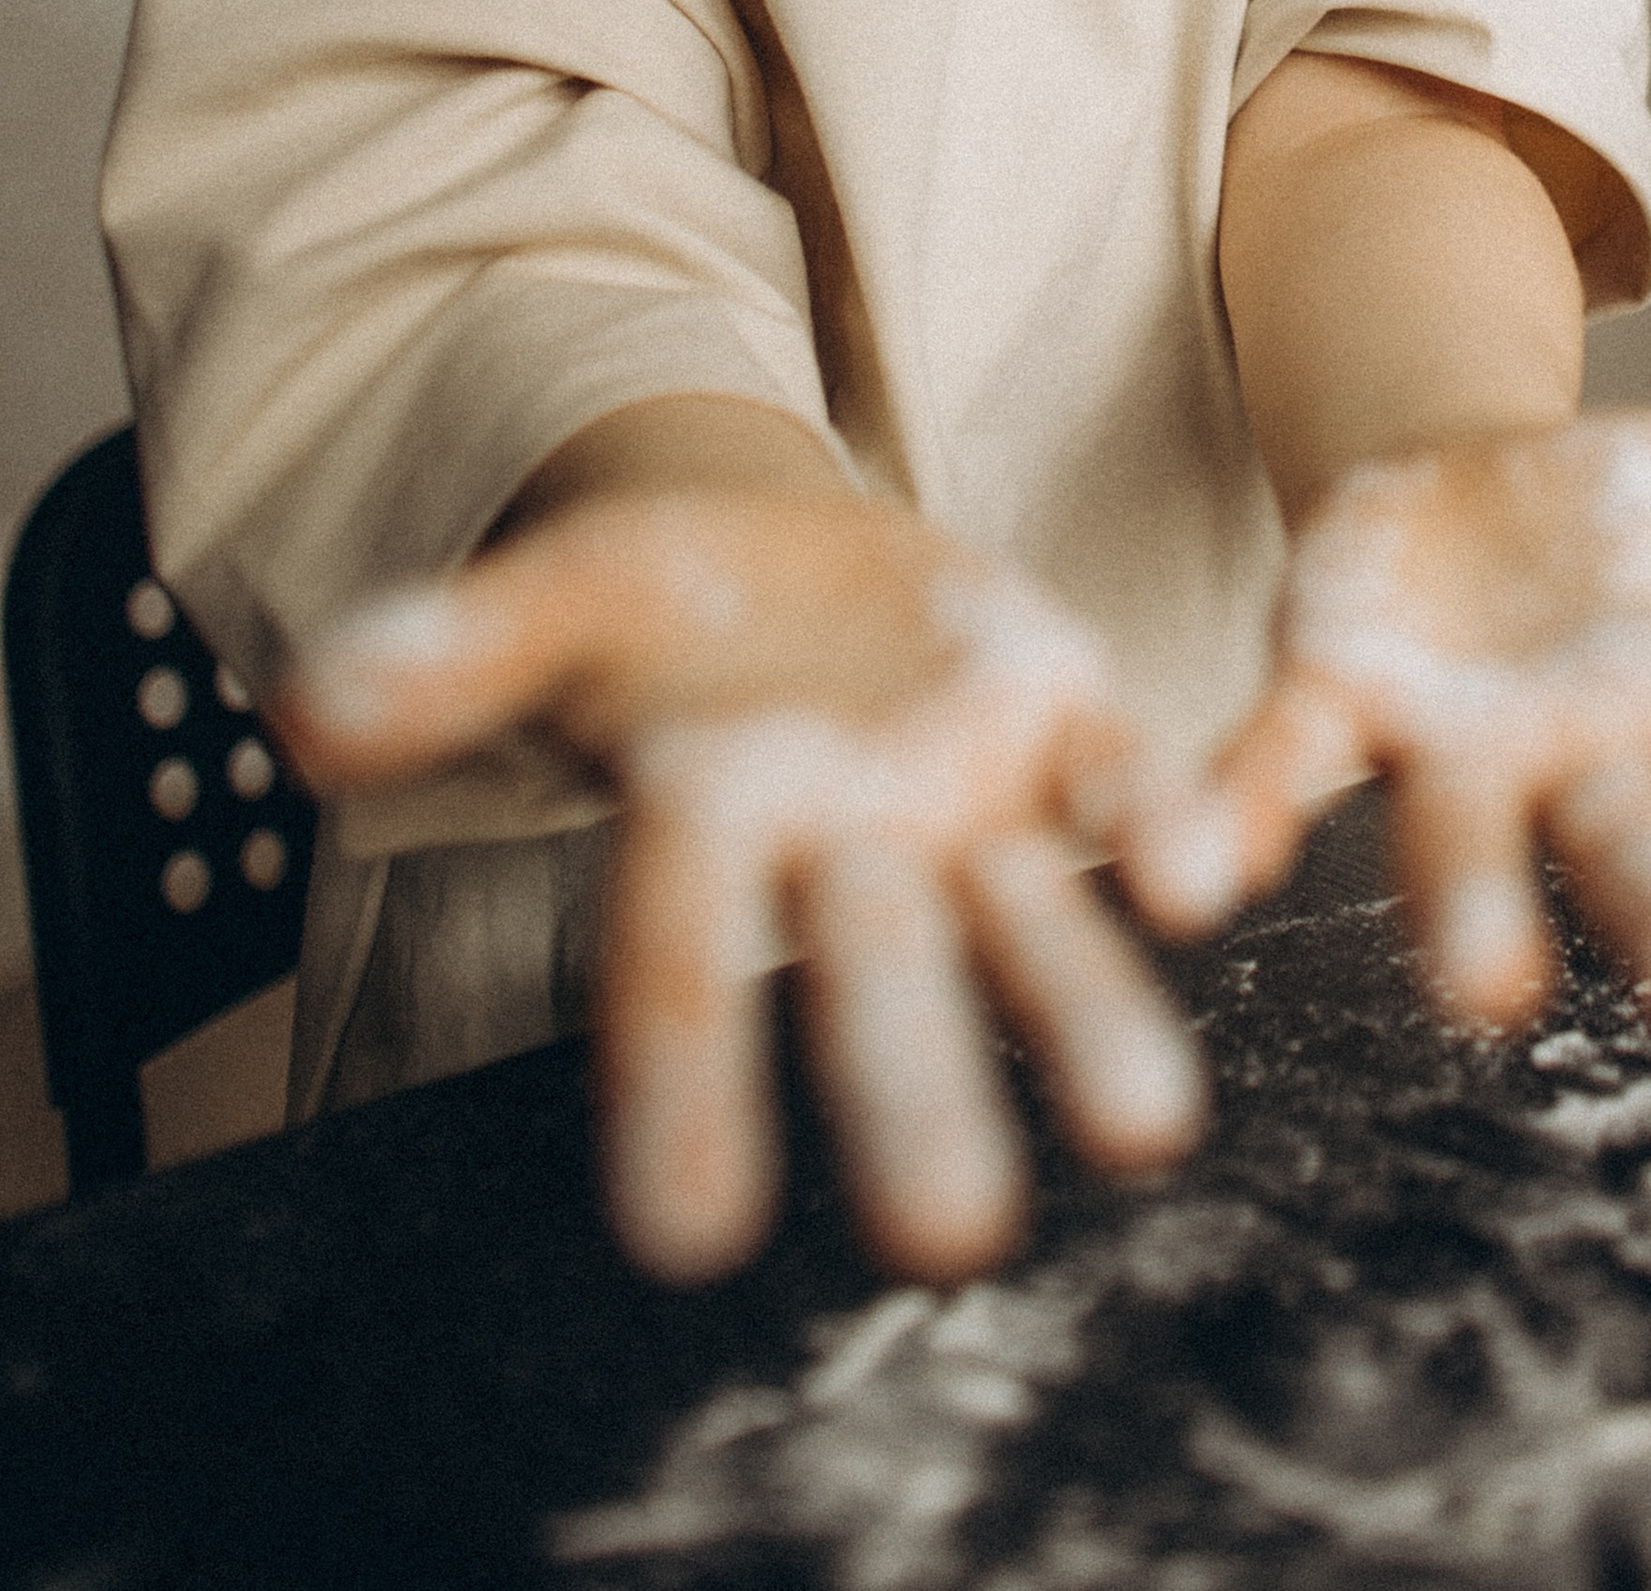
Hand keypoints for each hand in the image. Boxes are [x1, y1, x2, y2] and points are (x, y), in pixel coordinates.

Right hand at [275, 493, 1205, 1284]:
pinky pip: (1125, 785)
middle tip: (952, 1243)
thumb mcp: (560, 593)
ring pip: (1026, 922)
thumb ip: (455, 653)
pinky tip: (1207, 883)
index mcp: (704, 817)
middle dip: (912, 1100)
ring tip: (1154, 1134)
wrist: (798, 544)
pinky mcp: (1064, 721)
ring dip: (1086, 1019)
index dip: (680, 1088)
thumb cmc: (668, 601)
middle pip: (871, 980)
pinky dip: (1166, 833)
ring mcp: (964, 795)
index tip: (684, 1237)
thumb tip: (306, 706)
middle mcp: (842, 841)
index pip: (677, 968)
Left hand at [1126, 412, 1650, 1026]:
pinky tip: (1187, 876)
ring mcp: (1453, 748)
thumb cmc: (1623, 518)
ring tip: (1485, 993)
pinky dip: (1233, 816)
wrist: (1456, 492)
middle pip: (1634, 842)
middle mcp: (1581, 761)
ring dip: (1471, 914)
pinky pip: (1280, 763)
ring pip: (1462, 841)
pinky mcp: (1331, 702)